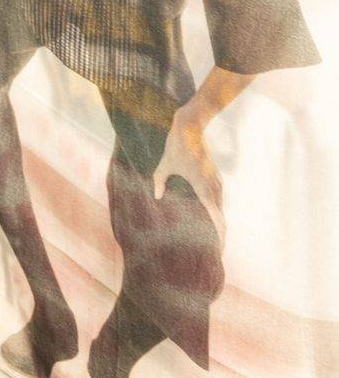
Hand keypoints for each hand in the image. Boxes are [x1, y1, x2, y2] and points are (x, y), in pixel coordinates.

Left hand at [152, 112, 225, 249]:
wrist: (190, 127)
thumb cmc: (176, 146)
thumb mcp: (164, 165)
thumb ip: (160, 182)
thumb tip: (156, 197)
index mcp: (203, 188)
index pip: (217, 218)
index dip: (220, 235)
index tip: (219, 249)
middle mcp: (213, 186)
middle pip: (221, 216)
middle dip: (220, 233)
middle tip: (217, 250)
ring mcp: (216, 180)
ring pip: (220, 206)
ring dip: (218, 221)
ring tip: (215, 236)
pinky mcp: (214, 174)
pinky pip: (217, 196)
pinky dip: (216, 208)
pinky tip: (211, 214)